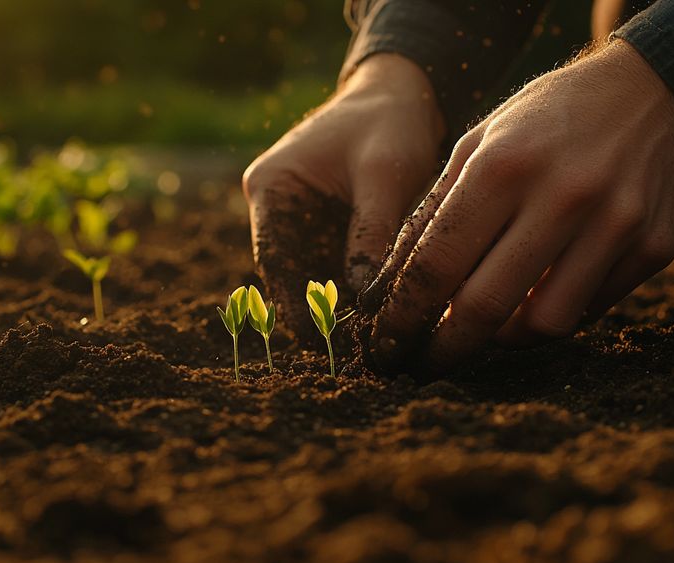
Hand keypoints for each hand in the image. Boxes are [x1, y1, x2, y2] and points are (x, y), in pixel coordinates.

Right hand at [243, 54, 444, 334]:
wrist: (402, 95)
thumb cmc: (389, 124)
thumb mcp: (383, 176)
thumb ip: (371, 234)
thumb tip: (367, 301)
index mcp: (272, 188)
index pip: (275, 260)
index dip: (296, 306)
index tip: (323, 344)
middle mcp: (277, 208)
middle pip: (291, 276)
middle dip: (319, 314)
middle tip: (353, 355)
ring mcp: (300, 219)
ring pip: (314, 278)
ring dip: (338, 308)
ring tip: (369, 345)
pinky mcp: (328, 228)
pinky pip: (336, 269)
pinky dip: (354, 292)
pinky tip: (378, 319)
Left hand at [364, 40, 673, 372]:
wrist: (656, 89)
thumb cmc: (550, 117)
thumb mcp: (480, 141)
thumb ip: (436, 211)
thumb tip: (391, 287)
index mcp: (505, 165)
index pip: (438, 265)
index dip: (404, 316)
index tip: (386, 342)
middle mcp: (563, 197)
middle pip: (485, 308)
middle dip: (444, 350)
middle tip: (423, 364)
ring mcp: (616, 226)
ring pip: (544, 325)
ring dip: (505, 336)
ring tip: (489, 321)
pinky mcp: (654, 248)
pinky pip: (591, 309)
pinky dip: (556, 312)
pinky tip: (543, 291)